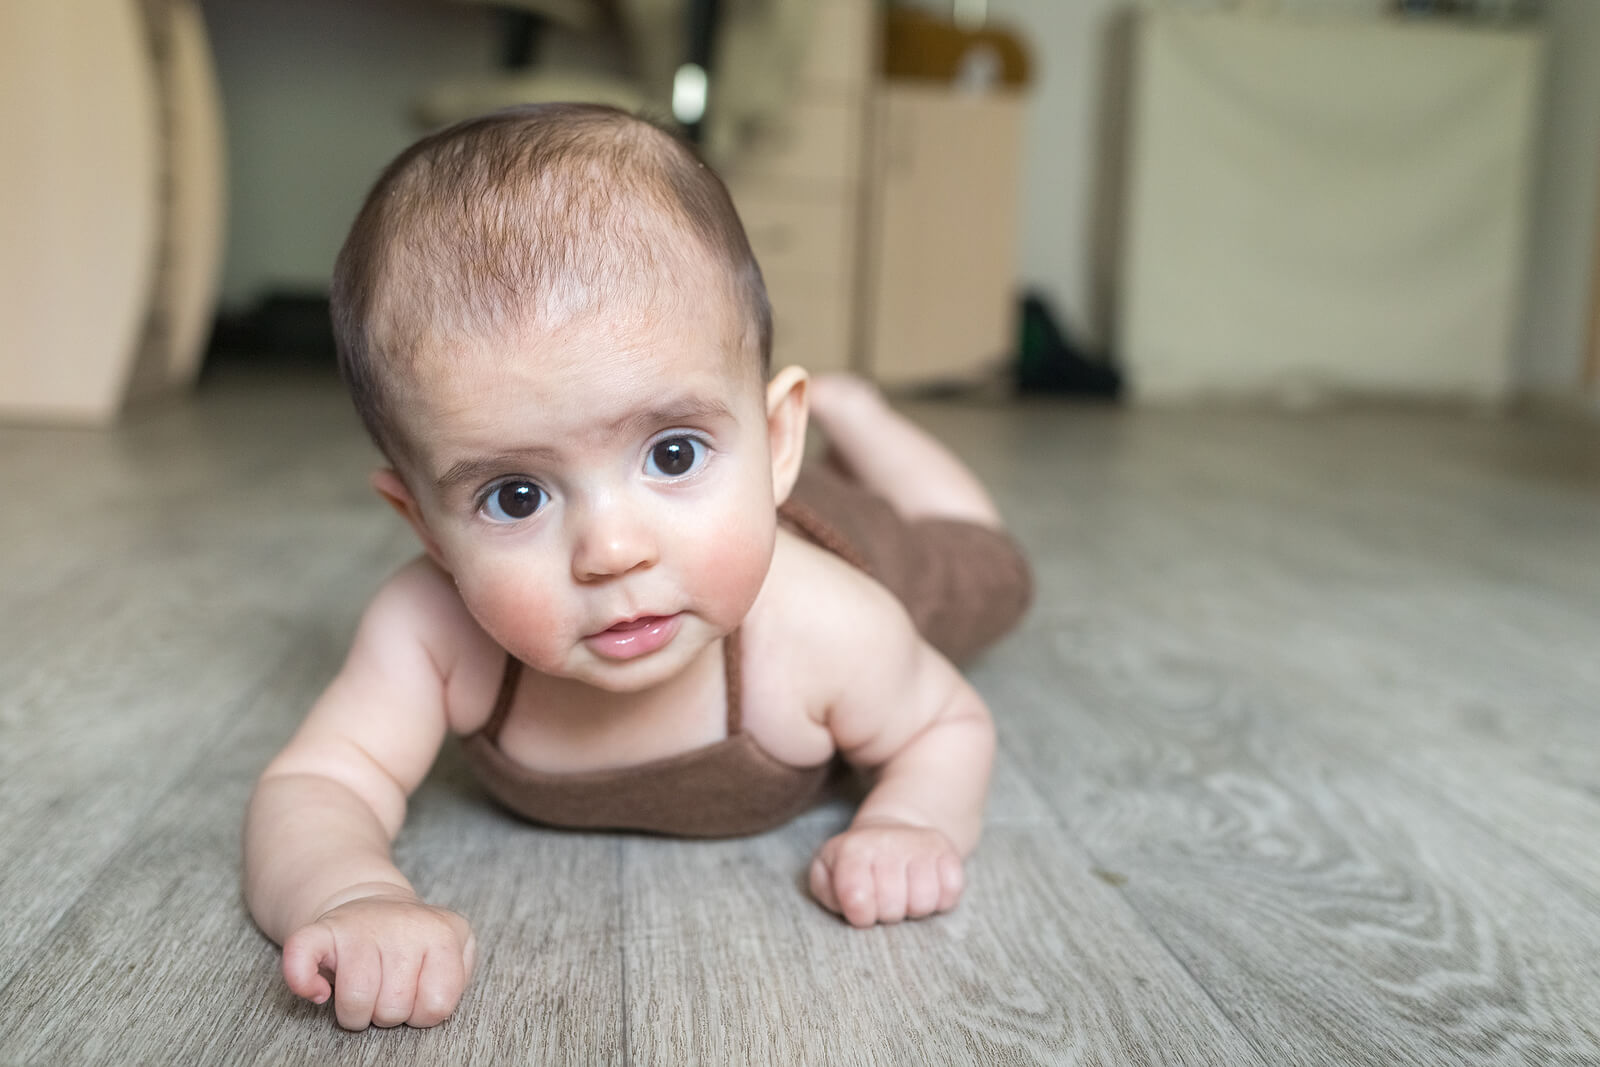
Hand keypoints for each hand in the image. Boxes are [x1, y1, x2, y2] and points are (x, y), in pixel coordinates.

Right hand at [281, 890, 475, 1029]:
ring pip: (356, 1003)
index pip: (436, 1006)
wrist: (375, 905)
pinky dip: (304, 982)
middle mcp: (403, 925)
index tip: (417, 990)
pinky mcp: (322, 929)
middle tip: (386, 987)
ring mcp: (360, 925)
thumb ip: (458, 978)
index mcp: (442, 934)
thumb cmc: (416, 943)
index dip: (422, 1011)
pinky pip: (301, 959)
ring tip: (364, 987)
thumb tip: (432, 1004)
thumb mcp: (457, 950)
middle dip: (387, 1011)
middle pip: (393, 1009)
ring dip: (355, 1011)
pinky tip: (320, 991)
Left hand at [808, 821, 965, 926]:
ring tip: (904, 893)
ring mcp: (921, 845)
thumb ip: (825, 888)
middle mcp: (888, 842)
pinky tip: (926, 886)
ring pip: (923, 903)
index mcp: (853, 849)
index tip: (862, 908)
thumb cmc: (856, 864)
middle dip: (887, 913)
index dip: (860, 914)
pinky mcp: (948, 852)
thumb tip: (844, 901)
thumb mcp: (828, 871)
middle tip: (884, 898)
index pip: (856, 898)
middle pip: (892, 908)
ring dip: (914, 908)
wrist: (894, 831)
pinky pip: (951, 893)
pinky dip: (940, 900)